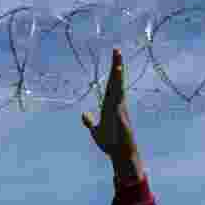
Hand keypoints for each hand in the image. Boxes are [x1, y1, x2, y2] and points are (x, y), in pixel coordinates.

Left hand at [81, 48, 142, 179]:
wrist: (120, 155)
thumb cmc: (111, 144)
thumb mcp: (96, 131)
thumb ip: (90, 122)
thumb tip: (84, 114)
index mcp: (111, 106)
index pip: (111, 86)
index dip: (112, 73)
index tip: (114, 60)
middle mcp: (117, 105)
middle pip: (116, 82)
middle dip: (116, 65)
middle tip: (116, 49)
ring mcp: (119, 110)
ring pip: (118, 88)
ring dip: (117, 74)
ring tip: (117, 60)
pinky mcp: (119, 116)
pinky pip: (117, 100)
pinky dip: (117, 90)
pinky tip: (116, 83)